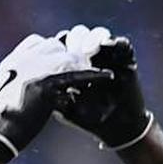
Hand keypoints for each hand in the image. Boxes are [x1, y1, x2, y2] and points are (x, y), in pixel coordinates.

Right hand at [0, 34, 111, 160]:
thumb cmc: (2, 121)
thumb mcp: (6, 94)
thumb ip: (18, 82)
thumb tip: (33, 84)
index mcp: (11, 62)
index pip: (37, 41)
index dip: (52, 49)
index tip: (60, 60)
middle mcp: (22, 61)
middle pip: (55, 46)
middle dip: (69, 56)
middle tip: (80, 67)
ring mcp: (33, 71)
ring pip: (66, 58)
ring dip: (80, 64)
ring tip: (93, 74)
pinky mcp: (46, 85)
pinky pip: (76, 76)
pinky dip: (93, 75)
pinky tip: (106, 76)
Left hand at [55, 25, 152, 149]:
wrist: (116, 128)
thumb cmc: (88, 119)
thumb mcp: (65, 108)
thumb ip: (52, 97)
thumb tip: (35, 87)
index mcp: (73, 65)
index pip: (64, 45)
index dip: (60, 44)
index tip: (55, 50)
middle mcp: (90, 57)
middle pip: (79, 36)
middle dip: (76, 39)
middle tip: (73, 48)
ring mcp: (109, 57)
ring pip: (99, 35)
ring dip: (93, 38)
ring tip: (89, 48)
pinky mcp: (127, 60)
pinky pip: (123, 45)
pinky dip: (116, 42)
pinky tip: (107, 44)